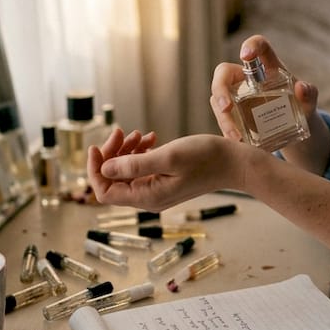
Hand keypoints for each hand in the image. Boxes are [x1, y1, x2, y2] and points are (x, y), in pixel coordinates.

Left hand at [88, 128, 254, 211]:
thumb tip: (104, 169)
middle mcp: (148, 198)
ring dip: (126, 150)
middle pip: (113, 180)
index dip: (95, 170)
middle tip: (121, 131)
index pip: (105, 192)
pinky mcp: (163, 180)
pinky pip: (141, 168)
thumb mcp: (168, 157)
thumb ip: (134, 165)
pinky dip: (140, 152)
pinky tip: (151, 138)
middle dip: (111, 154)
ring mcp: (156, 190)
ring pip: (126, 172)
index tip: (97, 146)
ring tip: (139, 134)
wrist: (234, 163)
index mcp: (147, 197)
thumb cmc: (206, 158)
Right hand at [210, 34, 319, 142]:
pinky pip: (222, 119)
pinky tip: (237, 143)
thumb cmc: (301, 106)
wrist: (296, 129)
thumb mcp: (309, 102)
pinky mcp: (232, 115)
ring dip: (223, 118)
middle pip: (224, 73)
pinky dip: (226, 131)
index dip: (250, 45)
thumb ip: (309, 94)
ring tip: (237, 138)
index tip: (245, 55)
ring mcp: (236, 96)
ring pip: (218, 100)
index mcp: (268, 66)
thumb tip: (302, 88)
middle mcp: (247, 78)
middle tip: (227, 108)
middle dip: (220, 88)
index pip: (258, 46)